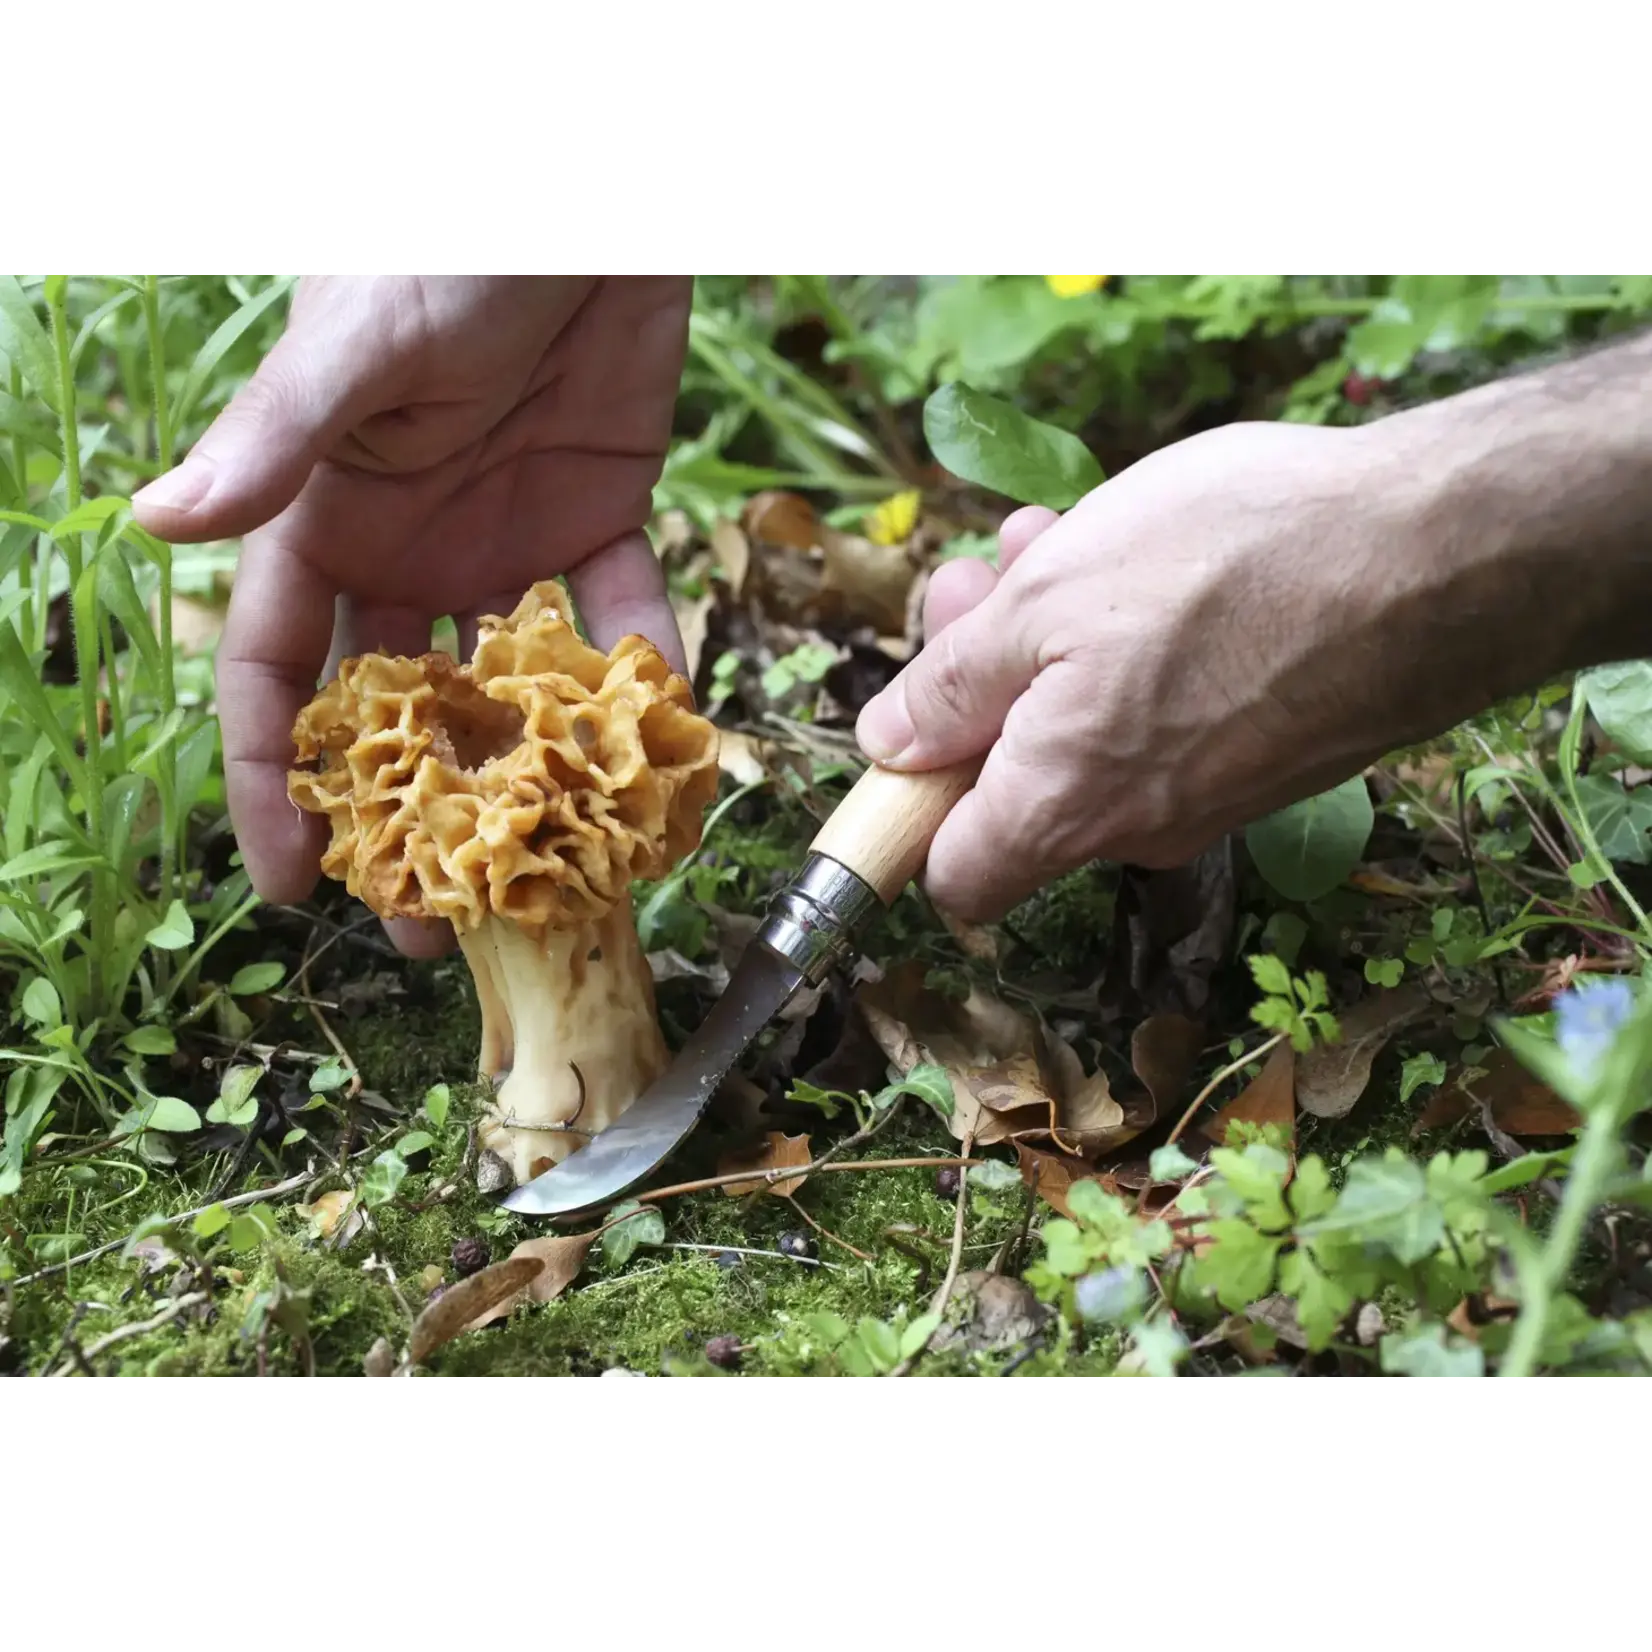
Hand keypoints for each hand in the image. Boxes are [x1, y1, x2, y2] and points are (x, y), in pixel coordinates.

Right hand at [132, 272, 694, 954]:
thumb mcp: (355, 354)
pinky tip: (670, 744)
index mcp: (327, 522)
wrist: (581, 207)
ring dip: (531, 776)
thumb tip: (159, 525)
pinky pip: (622, 611)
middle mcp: (410, 549)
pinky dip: (647, 671)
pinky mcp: (601, 514)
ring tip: (554, 873)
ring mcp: (507, 541)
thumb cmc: (440, 254)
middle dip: (410, 819)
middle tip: (433, 926)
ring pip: (510, 686)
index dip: (274, 779)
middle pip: (399, 713)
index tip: (292, 882)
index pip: (279, 673)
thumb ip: (276, 444)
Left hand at [859, 406, 1626, 923]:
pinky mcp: (1268, 760)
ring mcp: (1210, 799)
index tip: (914, 730)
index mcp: (1063, 806)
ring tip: (1057, 544)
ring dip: (1049, 648)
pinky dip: (1129, 656)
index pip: (958, 881)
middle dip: (978, 685)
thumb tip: (890, 747)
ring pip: (1087, 738)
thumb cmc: (1231, 563)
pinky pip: (1162, 724)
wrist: (1445, 560)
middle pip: (1016, 789)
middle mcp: (1137, 830)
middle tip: (984, 582)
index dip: (915, 815)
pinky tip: (1141, 568)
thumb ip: (955, 685)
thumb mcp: (1048, 596)